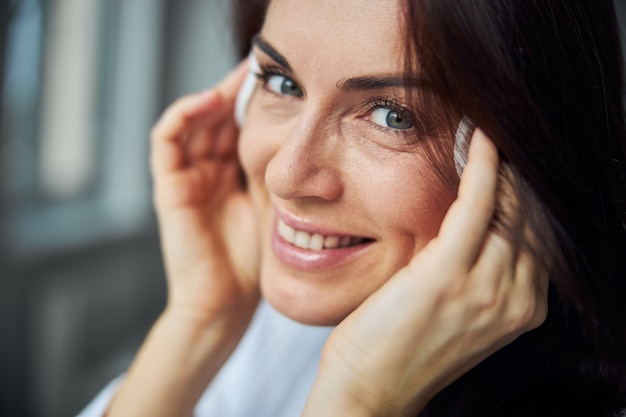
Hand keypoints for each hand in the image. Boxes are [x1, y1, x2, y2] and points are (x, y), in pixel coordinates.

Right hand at [151, 60, 259, 322]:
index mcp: (231, 175)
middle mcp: (206, 171)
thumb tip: (297, 129)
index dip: (251, 103)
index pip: (236, 127)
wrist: (228, 300)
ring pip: (191, 122)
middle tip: (258, 67)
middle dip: (235, 92)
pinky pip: (166, 141)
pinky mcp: (168, 187)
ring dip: (211, 97)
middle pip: (215, 119)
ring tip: (237, 80)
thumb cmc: (254, 258)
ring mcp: (186, 178)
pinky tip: (209, 102)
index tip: (277, 80)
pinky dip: (183, 116)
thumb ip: (273, 168)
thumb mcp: (271, 201)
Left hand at [304, 129, 548, 416]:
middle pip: (531, 218)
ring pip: (511, 207)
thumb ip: (478, 275)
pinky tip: (477, 136)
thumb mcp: (456, 312)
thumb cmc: (403, 346)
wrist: (370, 389)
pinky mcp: (449, 276)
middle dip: (519, 173)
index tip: (512, 160)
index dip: (526, 194)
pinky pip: (477, 205)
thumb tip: (477, 222)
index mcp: (520, 310)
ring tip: (487, 131)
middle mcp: (514, 300)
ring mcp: (486, 290)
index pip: (538, 237)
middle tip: (502, 134)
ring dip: (502, 163)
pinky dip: (481, 165)